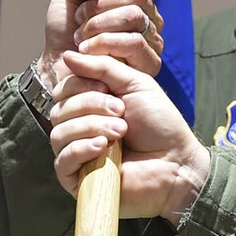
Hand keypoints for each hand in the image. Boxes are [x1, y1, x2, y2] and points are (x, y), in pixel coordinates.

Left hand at [42, 0, 163, 85]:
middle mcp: (150, 18)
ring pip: (134, 16)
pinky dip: (103, 42)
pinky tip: (87, 50)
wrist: (58, 64)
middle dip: (100, 4)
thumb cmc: (67, 29)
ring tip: (80, 37)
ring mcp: (153, 41)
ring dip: (98, 25)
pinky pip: (133, 42)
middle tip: (80, 19)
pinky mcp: (149, 63)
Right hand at [50, 51, 209, 219]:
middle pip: (58, 109)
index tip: (109, 89)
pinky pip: (62, 161)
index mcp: (89, 105)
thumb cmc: (160, 124)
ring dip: (91, 127)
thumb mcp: (135, 84)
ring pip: (58, 133)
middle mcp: (78, 128)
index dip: (80, 84)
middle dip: (90, 105)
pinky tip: (103, 148)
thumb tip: (67, 55)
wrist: (177, 161)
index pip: (62, 89)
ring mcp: (77, 154)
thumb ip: (102, 67)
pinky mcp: (78, 180)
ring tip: (121, 132)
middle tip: (121, 111)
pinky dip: (80, 149)